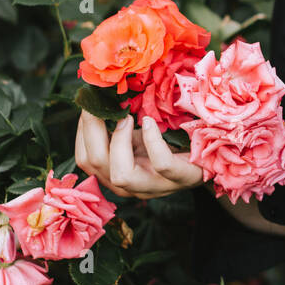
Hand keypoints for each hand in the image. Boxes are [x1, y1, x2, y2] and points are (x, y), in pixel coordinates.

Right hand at [75, 110, 203, 198]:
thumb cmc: (165, 145)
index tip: (89, 106)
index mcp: (114, 175)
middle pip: (95, 165)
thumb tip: (95, 98)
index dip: (81, 131)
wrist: (203, 157)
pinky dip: (152, 141)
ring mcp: (155, 186)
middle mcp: (130, 186)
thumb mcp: (135, 137)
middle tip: (101, 106)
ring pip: (121, 174)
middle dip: (92, 130)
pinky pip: (161, 164)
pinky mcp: (181, 178)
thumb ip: (115, 127)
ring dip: (117, 140)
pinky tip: (149, 122)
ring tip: (124, 116)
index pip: (85, 160)